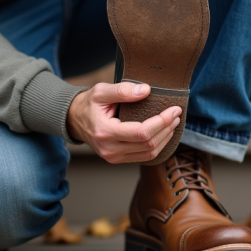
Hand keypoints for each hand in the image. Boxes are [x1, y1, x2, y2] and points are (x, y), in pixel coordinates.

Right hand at [66, 81, 180, 163]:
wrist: (74, 120)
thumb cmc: (88, 104)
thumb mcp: (101, 91)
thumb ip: (122, 90)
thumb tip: (146, 90)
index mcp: (105, 132)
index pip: (141, 132)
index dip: (161, 121)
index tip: (174, 109)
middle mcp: (110, 149)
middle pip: (148, 144)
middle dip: (167, 128)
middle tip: (176, 113)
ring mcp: (114, 157)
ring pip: (149, 153)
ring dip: (165, 138)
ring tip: (173, 122)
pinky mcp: (118, 160)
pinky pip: (144, 156)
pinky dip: (158, 145)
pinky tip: (164, 133)